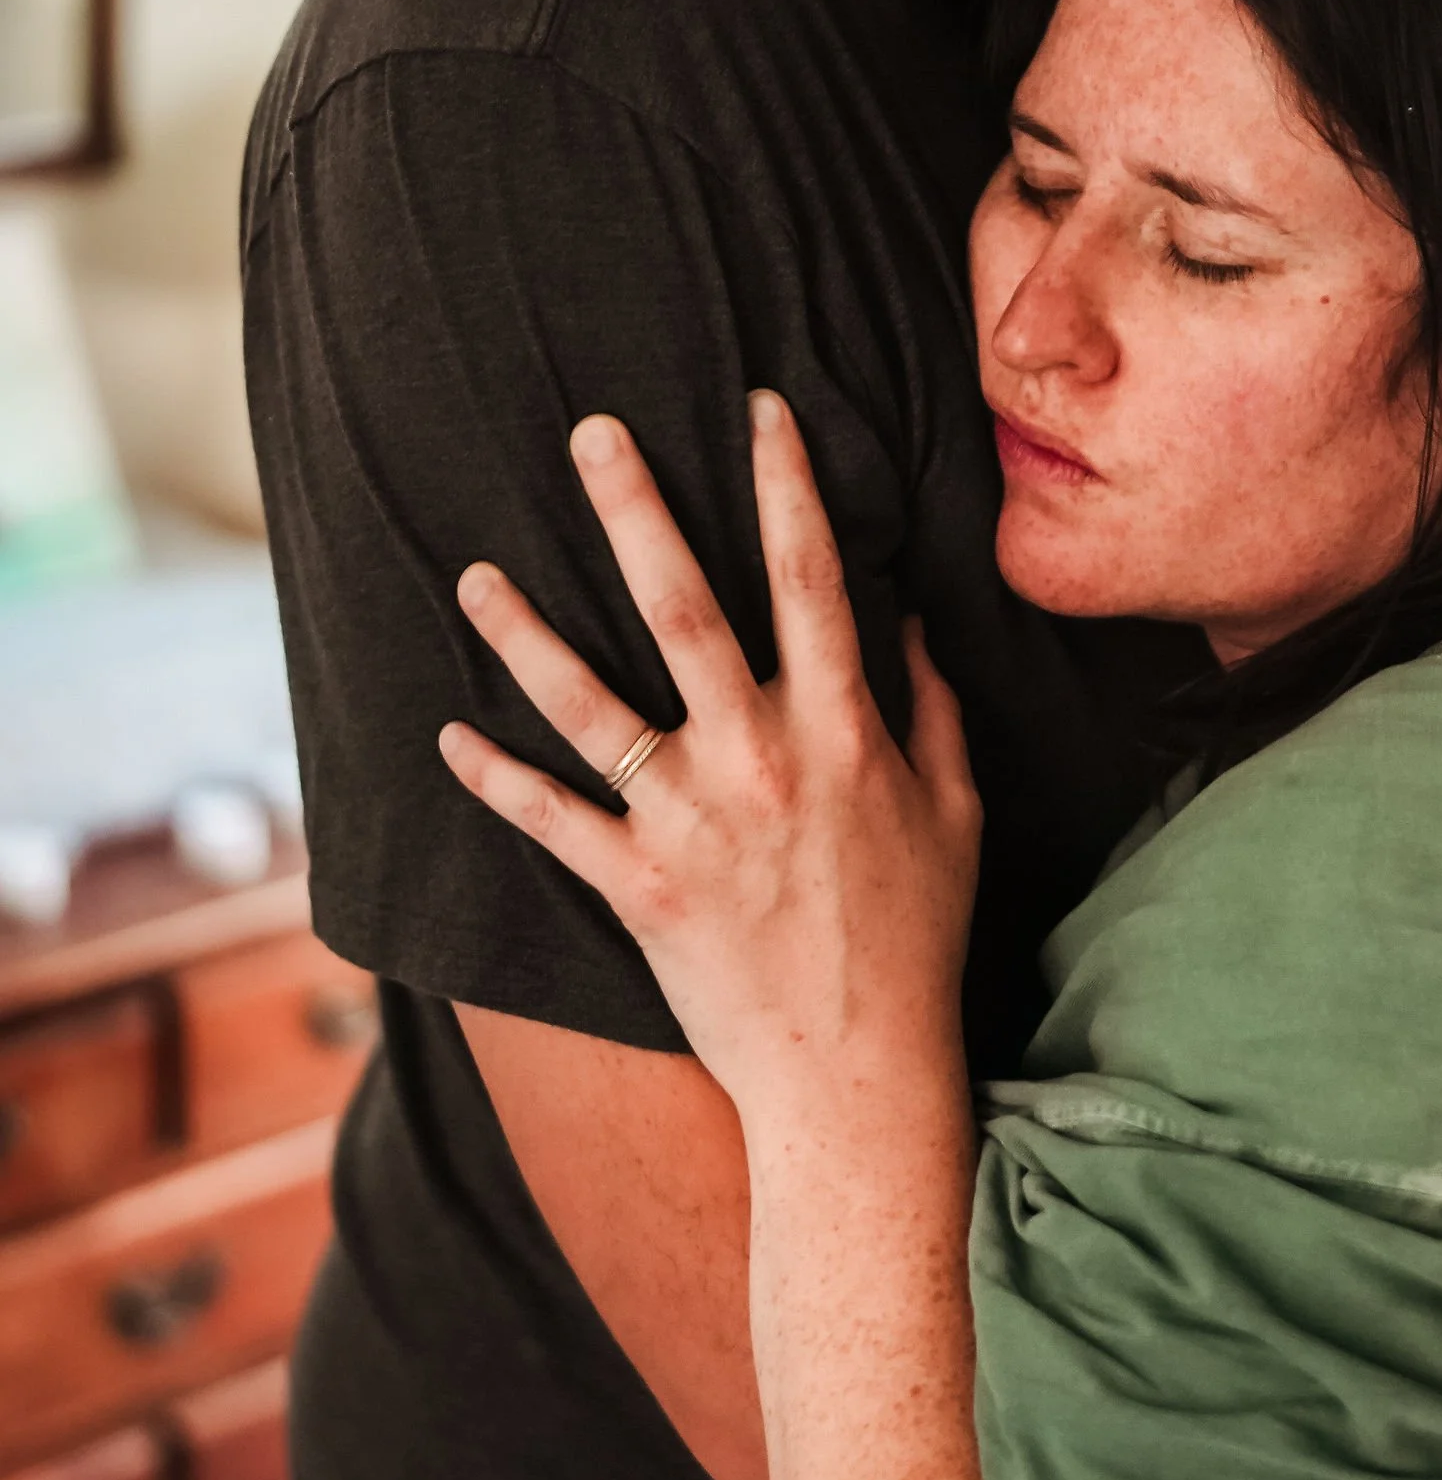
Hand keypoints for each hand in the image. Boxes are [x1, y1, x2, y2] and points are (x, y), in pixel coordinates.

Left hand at [437, 394, 980, 1105]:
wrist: (857, 1072)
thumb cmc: (916, 940)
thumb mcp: (955, 812)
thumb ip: (932, 711)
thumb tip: (912, 623)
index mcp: (841, 731)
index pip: (811, 579)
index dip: (785, 485)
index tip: (758, 408)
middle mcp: (759, 760)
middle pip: (684, 610)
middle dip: (636, 510)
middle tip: (591, 432)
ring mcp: (690, 823)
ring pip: (590, 707)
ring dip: (526, 634)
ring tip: (472, 574)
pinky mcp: (637, 887)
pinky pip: (551, 820)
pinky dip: (496, 779)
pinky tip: (448, 734)